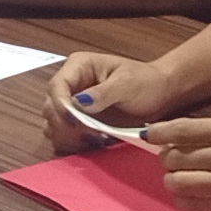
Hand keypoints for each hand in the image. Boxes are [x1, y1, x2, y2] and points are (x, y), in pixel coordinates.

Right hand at [46, 50, 180, 153]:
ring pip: (53, 124)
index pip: (56, 87)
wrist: (160, 94)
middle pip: (50, 107)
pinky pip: (65, 135)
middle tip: (89, 135)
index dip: (61, 106)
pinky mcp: (79, 121)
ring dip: (67, 136)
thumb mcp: (127, 84)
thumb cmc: (147, 82)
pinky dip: (73, 143)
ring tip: (93, 140)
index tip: (75, 123)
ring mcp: (73, 104)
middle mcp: (71, 84)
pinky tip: (93, 144)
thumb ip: (103, 93)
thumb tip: (79, 103)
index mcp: (78, 67)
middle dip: (65, 125)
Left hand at [146, 116, 210, 210]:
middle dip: (167, 158)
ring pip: (179, 183)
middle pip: (176, 158)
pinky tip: (191, 194)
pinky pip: (191, 206)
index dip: (160, 133)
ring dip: (173, 179)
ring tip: (181, 176)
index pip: (184, 130)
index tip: (150, 134)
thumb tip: (173, 135)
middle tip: (173, 158)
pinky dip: (183, 200)